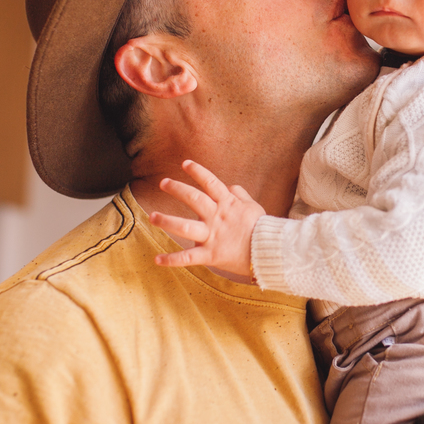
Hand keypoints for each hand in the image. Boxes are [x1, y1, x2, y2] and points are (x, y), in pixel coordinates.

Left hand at [150, 160, 265, 279]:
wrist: (271, 250)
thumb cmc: (263, 228)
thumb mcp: (253, 206)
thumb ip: (239, 195)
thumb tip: (229, 187)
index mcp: (227, 204)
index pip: (210, 183)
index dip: (197, 172)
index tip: (185, 164)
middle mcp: (217, 217)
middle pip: (193, 199)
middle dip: (176, 189)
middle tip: (163, 183)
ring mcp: (212, 236)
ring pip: (185, 227)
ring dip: (167, 221)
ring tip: (152, 217)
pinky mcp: (211, 255)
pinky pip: (188, 258)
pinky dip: (172, 260)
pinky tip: (157, 260)